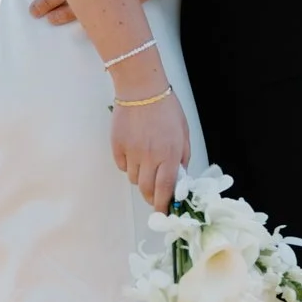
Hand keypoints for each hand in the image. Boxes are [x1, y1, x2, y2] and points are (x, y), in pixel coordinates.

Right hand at [111, 88, 190, 211]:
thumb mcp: (184, 132)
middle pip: (147, 189)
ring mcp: (132, 152)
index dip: (164, 204)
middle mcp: (150, 157)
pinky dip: (128, 165)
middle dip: (151, 197)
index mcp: (169, 154)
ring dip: (141, 177)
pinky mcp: (117, 146)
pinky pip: (122, 166)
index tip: (165, 211)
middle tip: (154, 196)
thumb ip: (183, 157)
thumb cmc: (166, 108)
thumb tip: (180, 177)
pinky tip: (134, 152)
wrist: (141, 89)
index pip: (166, 188)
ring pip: (134, 178)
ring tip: (146, 162)